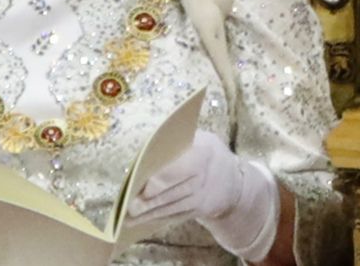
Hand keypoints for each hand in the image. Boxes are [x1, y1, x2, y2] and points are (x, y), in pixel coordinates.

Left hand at [125, 131, 280, 260]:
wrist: (231, 177)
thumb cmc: (203, 150)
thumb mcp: (198, 138)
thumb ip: (175, 143)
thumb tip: (143, 151)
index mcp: (204, 153)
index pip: (181, 168)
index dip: (162, 179)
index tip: (145, 188)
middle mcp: (205, 178)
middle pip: (175, 191)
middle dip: (151, 201)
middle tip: (131, 207)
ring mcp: (203, 197)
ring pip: (173, 207)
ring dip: (150, 214)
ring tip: (129, 218)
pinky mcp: (198, 211)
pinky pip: (176, 216)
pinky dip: (158, 219)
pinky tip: (141, 221)